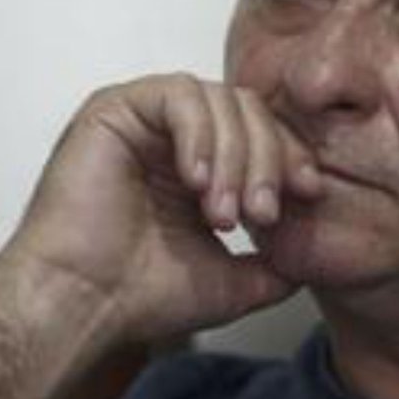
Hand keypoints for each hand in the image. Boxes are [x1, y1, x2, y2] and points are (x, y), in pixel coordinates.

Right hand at [5, 72, 321, 343]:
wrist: (84, 304)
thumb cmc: (143, 295)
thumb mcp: (232, 280)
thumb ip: (275, 264)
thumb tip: (314, 259)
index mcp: (201, 165)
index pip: (264, 134)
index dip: (291, 156)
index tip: (309, 192)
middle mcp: (174, 137)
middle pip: (249, 111)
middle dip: (267, 160)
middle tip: (262, 214)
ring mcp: (145, 119)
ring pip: (220, 100)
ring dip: (234, 155)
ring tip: (222, 213)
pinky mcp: (115, 108)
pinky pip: (178, 95)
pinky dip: (199, 134)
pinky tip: (196, 182)